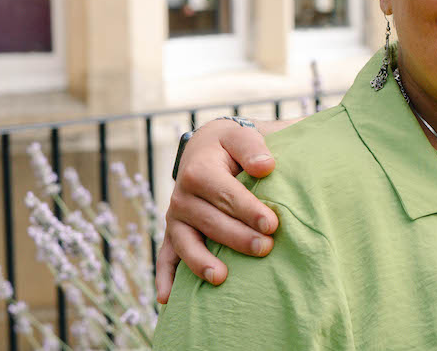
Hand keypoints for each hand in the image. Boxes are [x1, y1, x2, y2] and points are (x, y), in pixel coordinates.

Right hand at [154, 119, 283, 302]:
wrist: (208, 148)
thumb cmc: (233, 145)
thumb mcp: (242, 136)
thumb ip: (253, 147)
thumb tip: (266, 167)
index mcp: (200, 170)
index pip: (225, 194)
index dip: (249, 210)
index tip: (272, 224)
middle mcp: (182, 195)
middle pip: (209, 221)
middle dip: (237, 237)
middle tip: (265, 248)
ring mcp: (176, 217)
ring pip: (186, 243)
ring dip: (201, 262)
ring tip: (221, 278)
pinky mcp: (173, 233)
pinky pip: (165, 257)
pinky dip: (165, 278)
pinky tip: (168, 300)